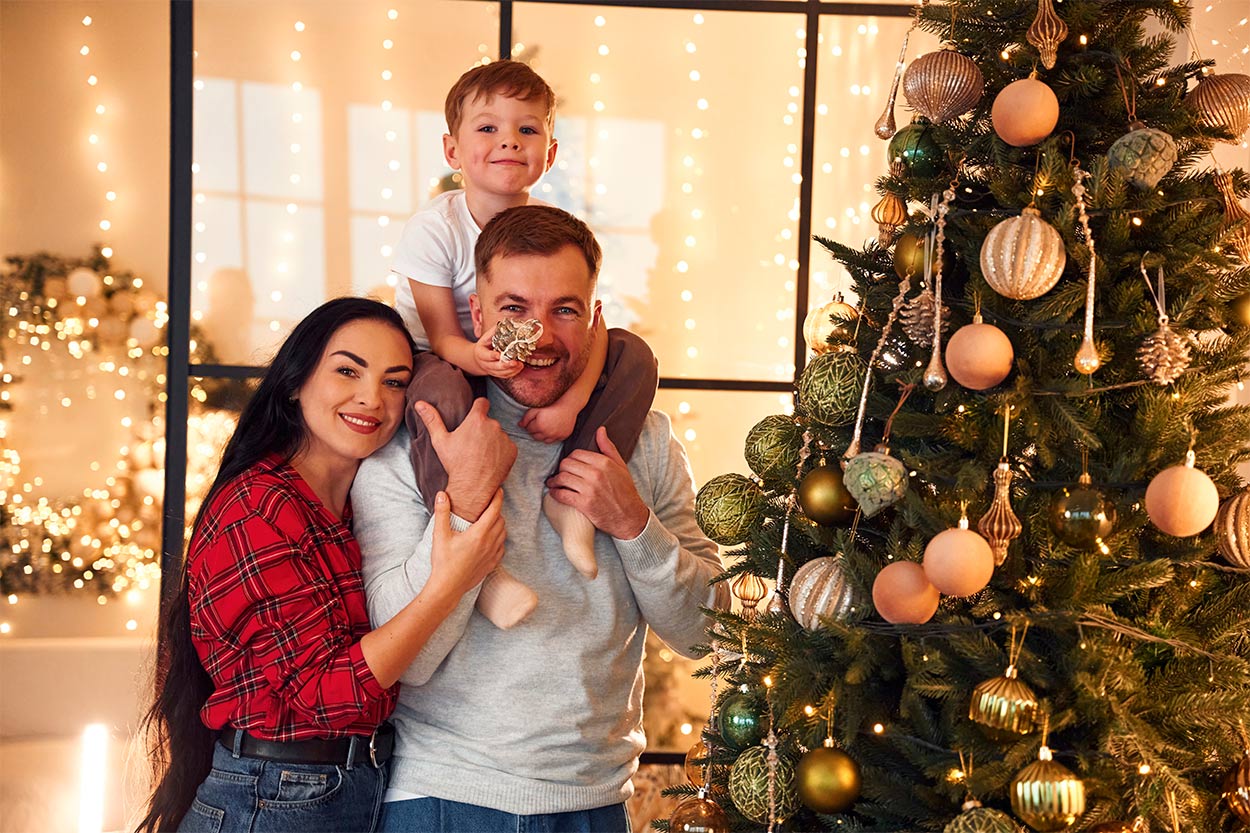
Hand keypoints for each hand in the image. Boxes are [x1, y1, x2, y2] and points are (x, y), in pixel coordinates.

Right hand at [414, 397, 515, 520]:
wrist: (471, 487)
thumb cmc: (455, 463)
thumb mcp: (440, 440)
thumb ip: (432, 419)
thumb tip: (419, 403)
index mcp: (477, 419)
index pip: (482, 402)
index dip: (478, 408)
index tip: (474, 416)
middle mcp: (494, 425)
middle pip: (489, 421)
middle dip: (483, 428)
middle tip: (473, 443)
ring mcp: (505, 438)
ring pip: (498, 434)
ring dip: (492, 440)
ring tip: (481, 454)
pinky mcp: (512, 450)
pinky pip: (507, 446)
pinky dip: (501, 451)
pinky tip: (490, 460)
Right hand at [428, 489, 505, 596]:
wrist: (448, 587)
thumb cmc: (443, 562)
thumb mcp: (440, 535)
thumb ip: (442, 513)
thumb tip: (442, 494)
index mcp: (479, 533)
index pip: (494, 510)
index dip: (498, 498)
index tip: (498, 490)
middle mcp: (489, 542)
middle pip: (501, 520)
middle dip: (496, 511)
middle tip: (488, 505)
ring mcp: (492, 554)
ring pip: (503, 533)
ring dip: (499, 525)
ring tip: (489, 521)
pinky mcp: (492, 564)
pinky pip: (502, 547)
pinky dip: (499, 540)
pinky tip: (490, 540)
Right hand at [474, 324, 523, 378]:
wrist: (478, 358)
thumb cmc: (484, 346)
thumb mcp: (486, 337)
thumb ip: (494, 331)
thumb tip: (504, 323)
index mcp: (481, 353)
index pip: (487, 356)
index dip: (493, 356)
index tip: (499, 355)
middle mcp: (485, 364)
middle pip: (495, 366)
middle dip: (505, 365)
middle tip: (514, 362)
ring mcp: (491, 370)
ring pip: (501, 372)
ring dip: (511, 369)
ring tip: (520, 364)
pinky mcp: (497, 374)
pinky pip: (505, 376)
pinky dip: (512, 373)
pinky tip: (519, 368)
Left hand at [519, 403, 577, 443]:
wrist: (568, 405)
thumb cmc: (551, 405)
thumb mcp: (536, 409)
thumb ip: (526, 418)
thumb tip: (519, 425)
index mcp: (539, 426)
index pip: (529, 430)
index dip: (529, 424)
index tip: (533, 420)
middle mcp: (547, 433)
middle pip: (536, 437)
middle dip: (535, 431)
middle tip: (538, 423)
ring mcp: (556, 436)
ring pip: (544, 440)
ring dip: (543, 435)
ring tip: (545, 426)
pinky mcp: (563, 436)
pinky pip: (555, 440)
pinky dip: (552, 436)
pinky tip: (553, 429)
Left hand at [545, 427, 648, 539]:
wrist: (629, 516)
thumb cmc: (625, 491)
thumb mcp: (621, 466)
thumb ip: (608, 447)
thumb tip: (600, 430)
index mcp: (604, 463)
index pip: (576, 454)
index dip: (570, 459)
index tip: (569, 466)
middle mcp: (596, 474)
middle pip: (566, 464)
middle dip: (562, 469)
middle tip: (561, 474)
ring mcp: (589, 489)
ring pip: (562, 478)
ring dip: (555, 481)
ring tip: (554, 483)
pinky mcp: (584, 504)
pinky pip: (562, 494)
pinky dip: (555, 493)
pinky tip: (555, 493)